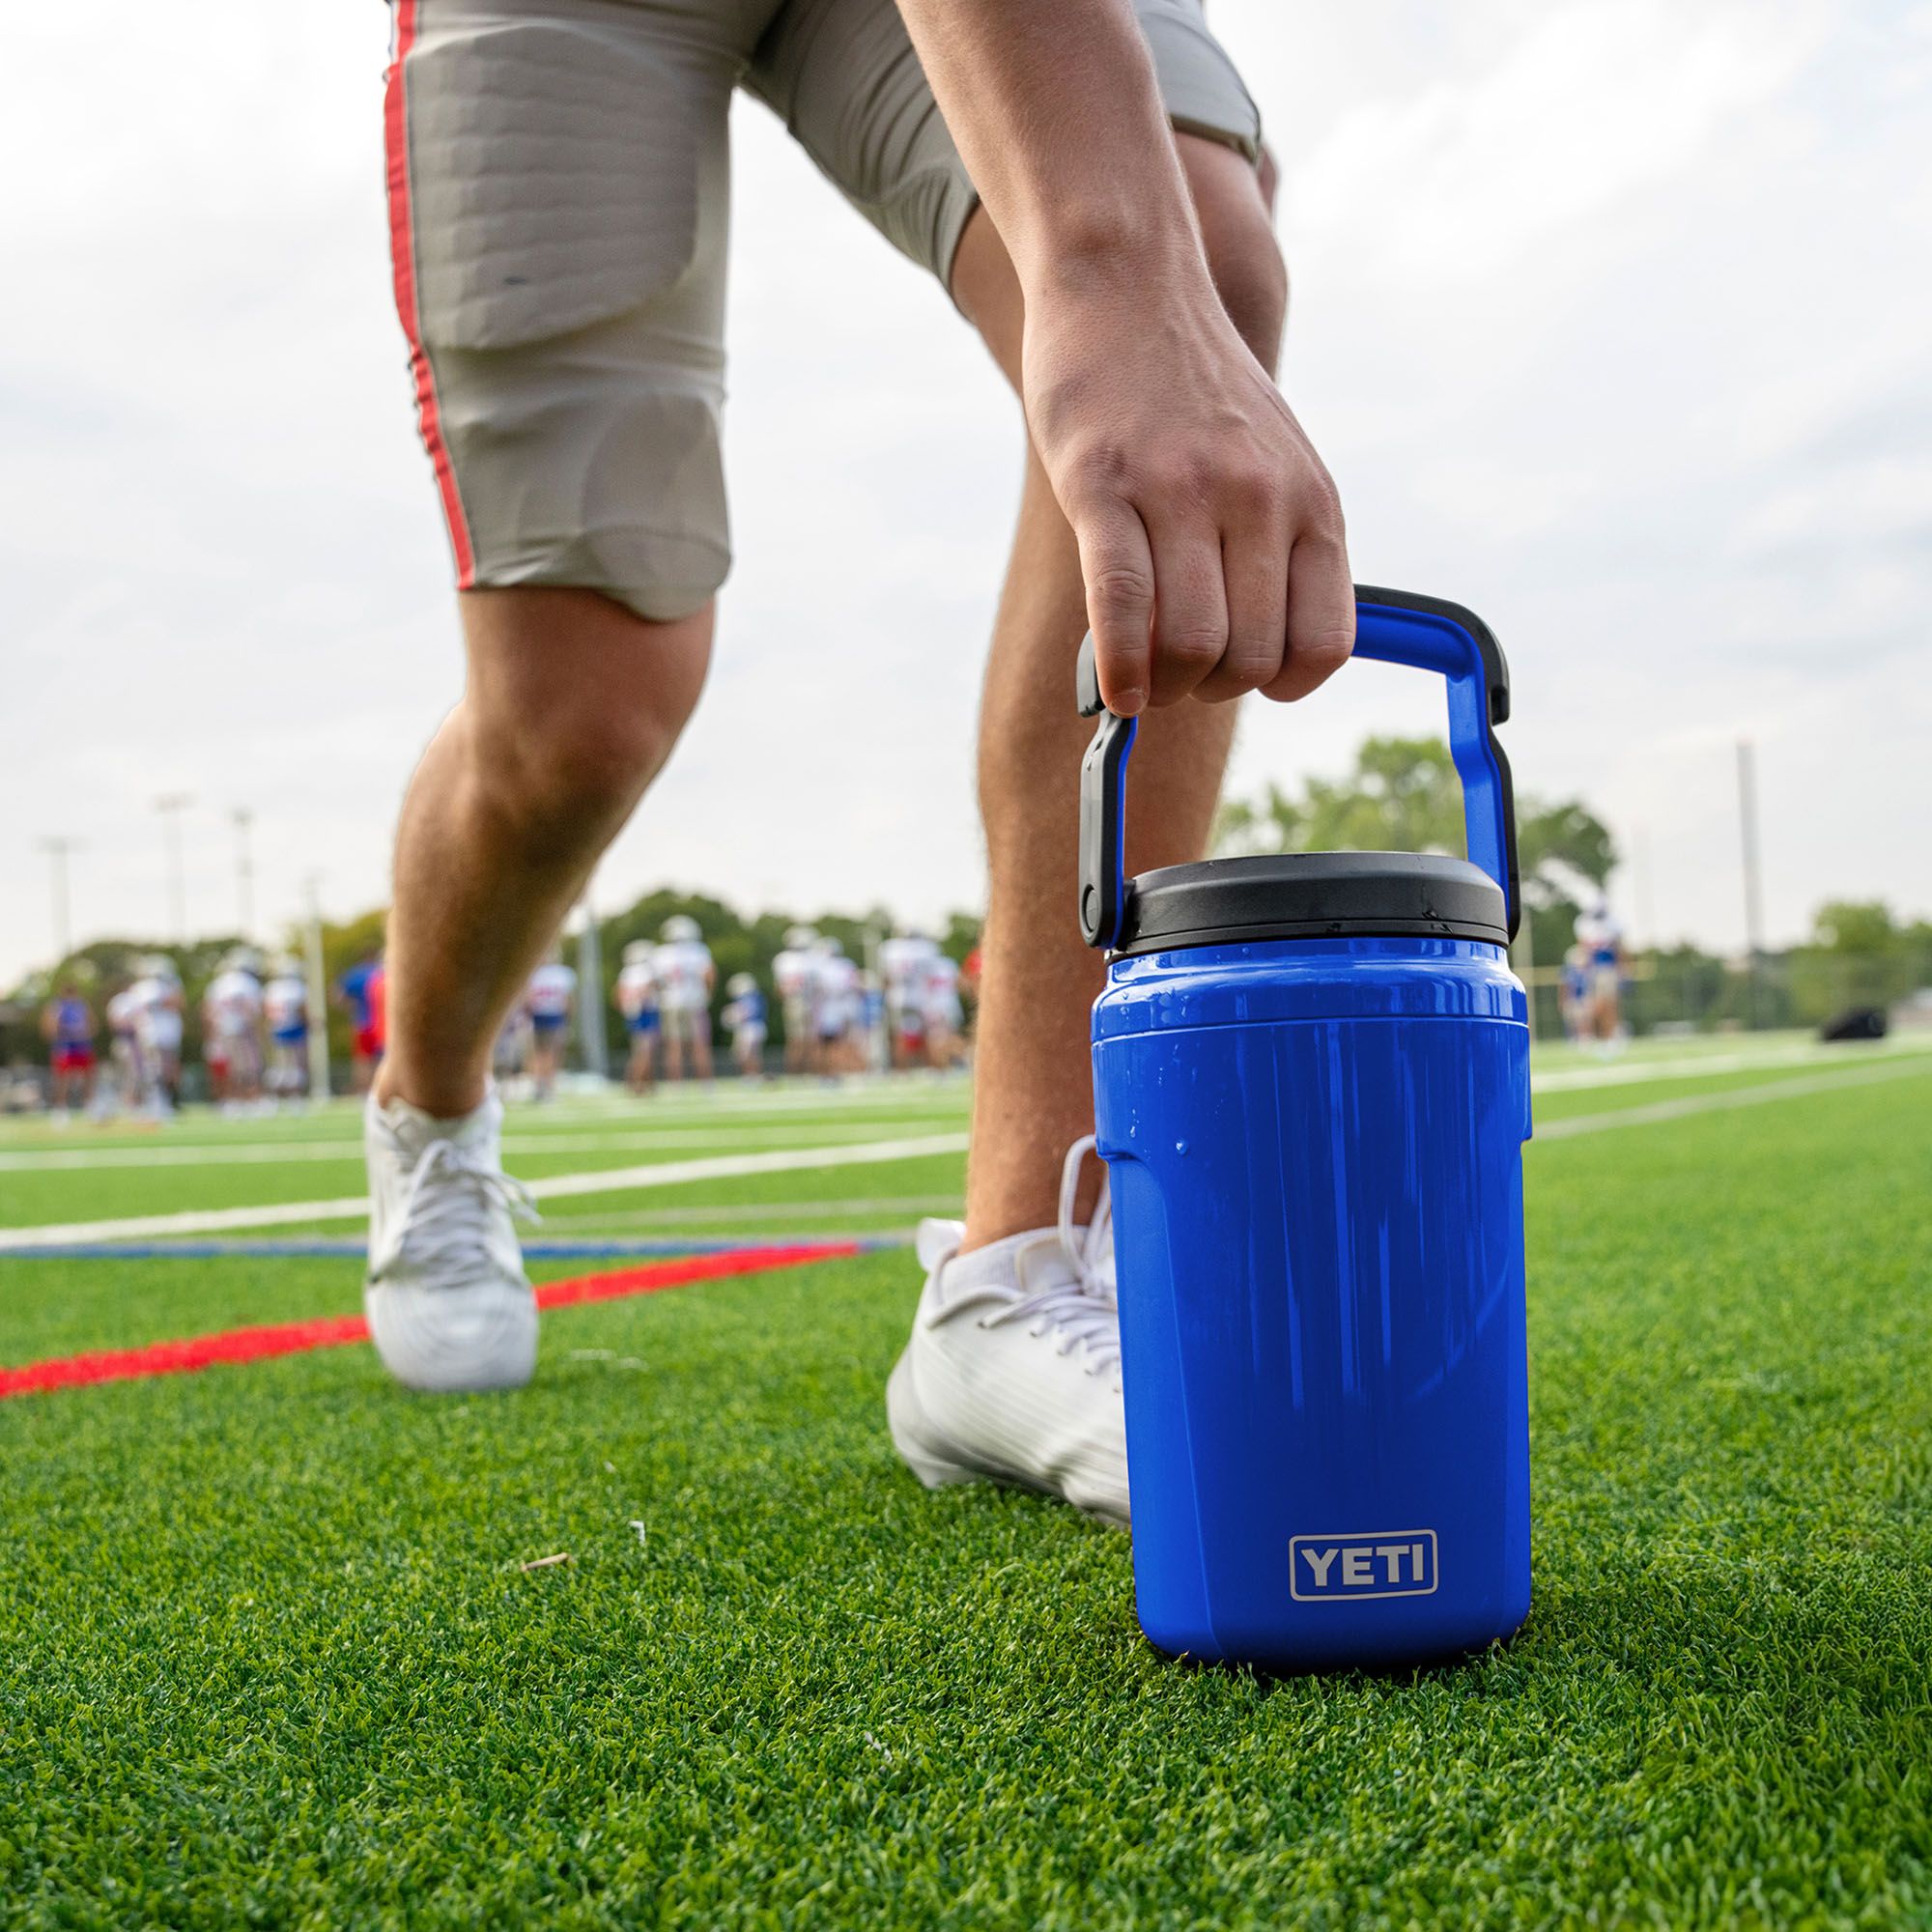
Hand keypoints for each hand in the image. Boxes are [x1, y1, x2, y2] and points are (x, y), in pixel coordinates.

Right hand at [1023, 265, 1352, 716]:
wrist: (1126, 278)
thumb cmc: (1191, 388)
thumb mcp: (1271, 457)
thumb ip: (1274, 544)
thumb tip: (1251, 653)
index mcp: (1310, 498)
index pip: (1323, 643)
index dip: (1281, 683)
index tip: (1242, 672)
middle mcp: (1257, 497)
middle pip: (1249, 658)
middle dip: (1209, 688)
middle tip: (1176, 671)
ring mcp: (1181, 490)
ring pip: (1190, 645)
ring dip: (1162, 686)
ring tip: (1141, 674)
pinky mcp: (1104, 485)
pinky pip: (1122, 607)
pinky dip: (1119, 669)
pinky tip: (1112, 688)